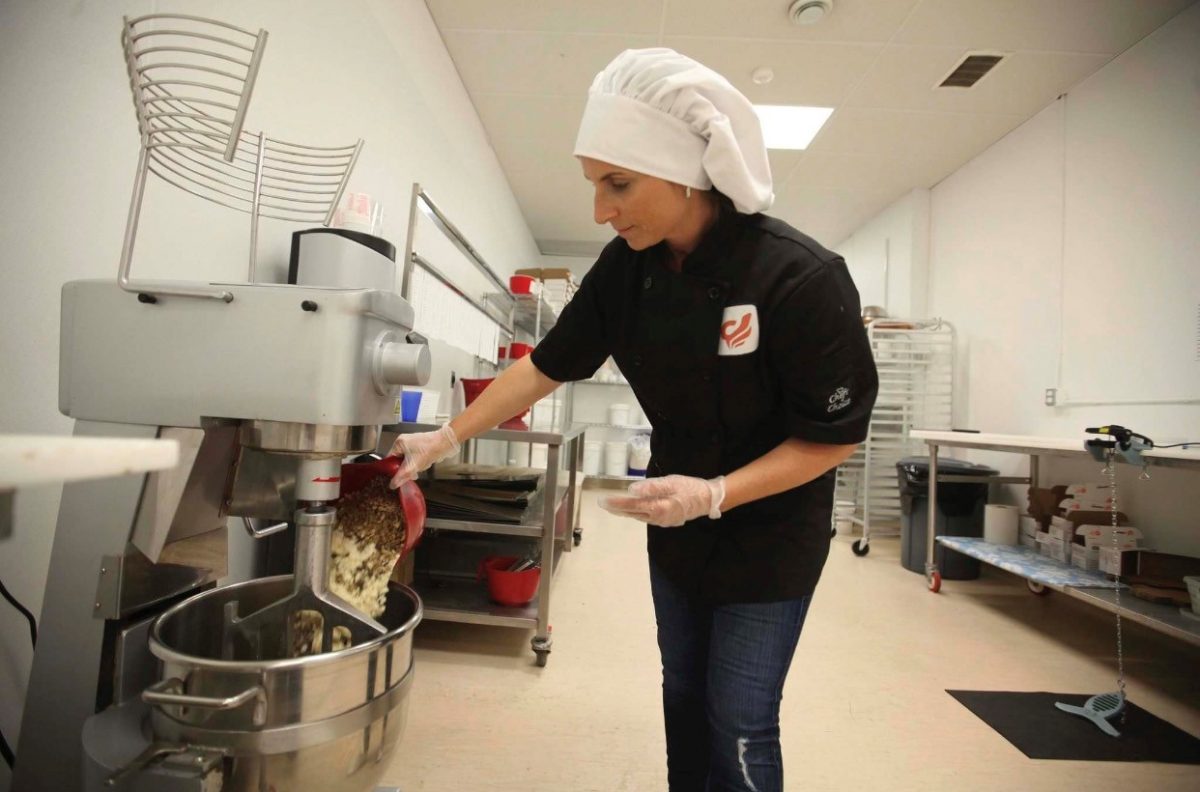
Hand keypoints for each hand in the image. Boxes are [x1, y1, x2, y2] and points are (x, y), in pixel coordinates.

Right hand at [387, 424, 459, 487]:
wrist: (445, 443)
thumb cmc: (428, 451)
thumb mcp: (412, 466)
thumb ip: (401, 476)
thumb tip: (392, 485)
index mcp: (398, 443)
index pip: (389, 459)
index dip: (392, 469)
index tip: (396, 477)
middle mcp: (404, 441)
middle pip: (399, 460)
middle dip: (405, 469)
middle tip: (411, 474)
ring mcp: (412, 443)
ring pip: (408, 460)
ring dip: (413, 467)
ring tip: (419, 468)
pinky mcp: (420, 446)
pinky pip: (415, 458)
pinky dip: (418, 463)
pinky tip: (424, 464)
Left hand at [598, 474, 725, 526]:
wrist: (708, 500)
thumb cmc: (689, 488)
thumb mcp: (671, 482)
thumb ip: (651, 487)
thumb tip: (631, 490)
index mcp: (658, 508)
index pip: (632, 505)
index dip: (616, 503)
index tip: (603, 501)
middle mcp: (657, 518)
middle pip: (633, 513)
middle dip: (617, 509)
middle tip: (603, 504)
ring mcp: (662, 521)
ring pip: (639, 516)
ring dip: (626, 511)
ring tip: (614, 506)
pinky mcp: (666, 520)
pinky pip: (647, 517)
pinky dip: (637, 512)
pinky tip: (633, 509)